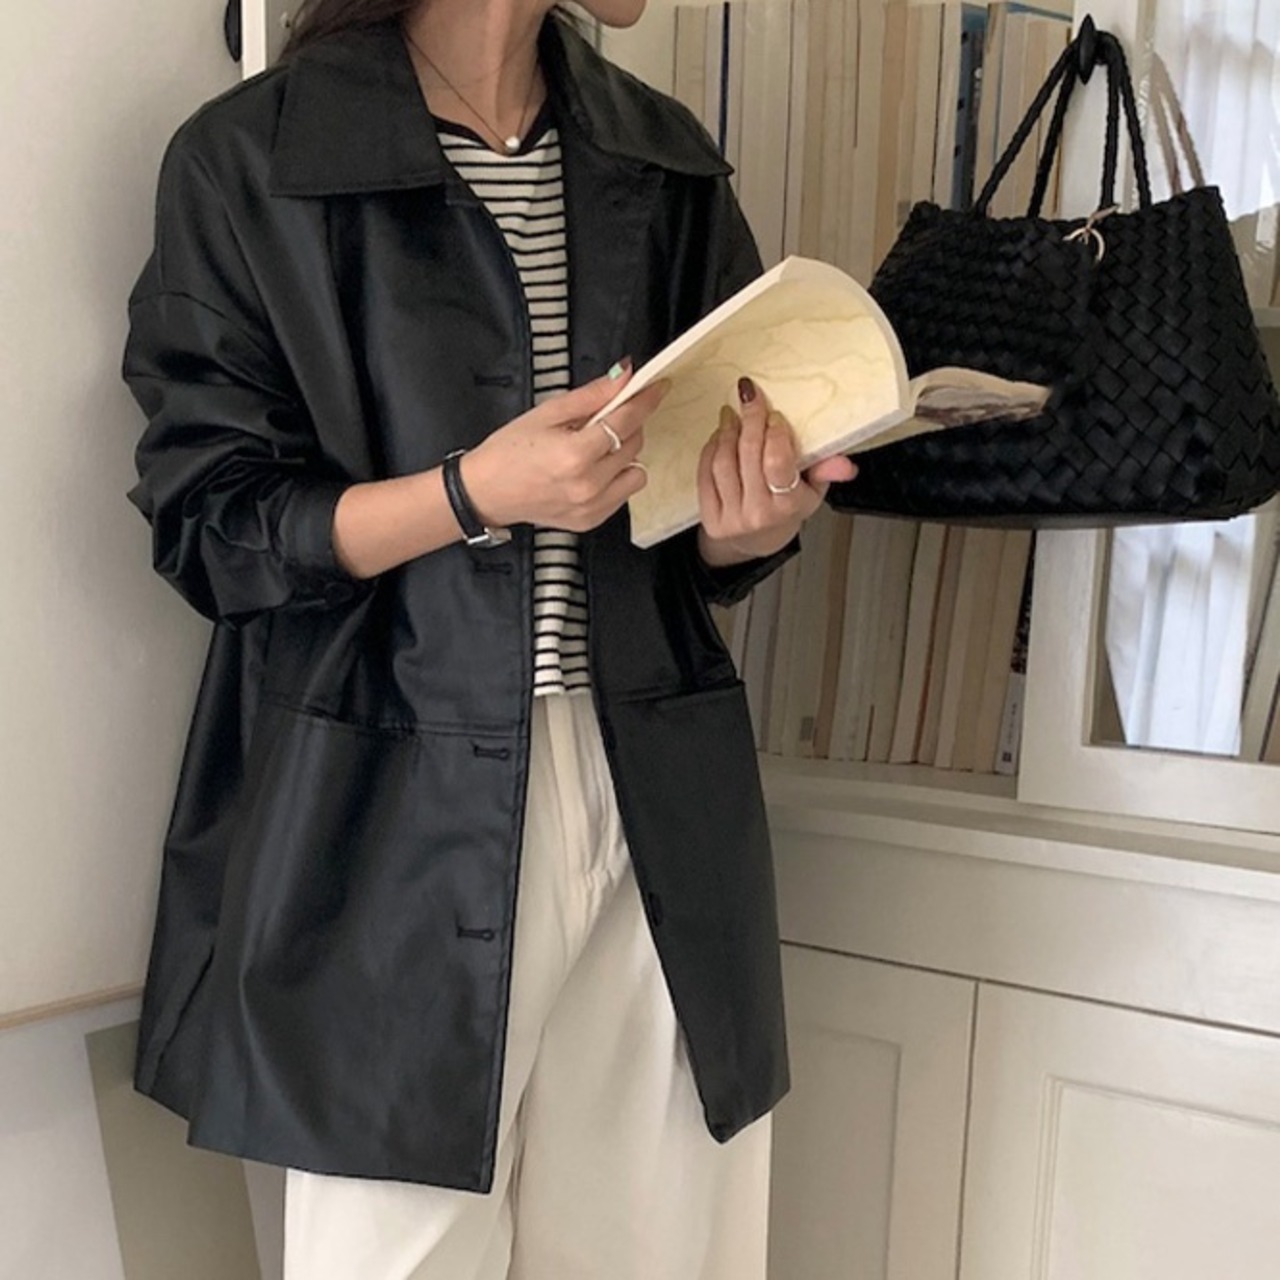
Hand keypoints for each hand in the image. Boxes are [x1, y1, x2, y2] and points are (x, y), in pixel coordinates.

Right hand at [463, 363, 666, 531]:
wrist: (487, 492)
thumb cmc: (510, 450)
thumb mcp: (547, 413)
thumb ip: (591, 396)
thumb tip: (624, 376)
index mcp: (575, 454)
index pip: (625, 421)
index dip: (645, 401)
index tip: (658, 387)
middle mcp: (589, 485)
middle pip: (633, 445)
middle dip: (627, 426)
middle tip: (605, 420)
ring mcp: (592, 508)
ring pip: (636, 473)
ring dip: (625, 456)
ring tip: (597, 449)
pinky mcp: (591, 521)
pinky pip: (623, 494)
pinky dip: (616, 478)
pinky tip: (591, 471)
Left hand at [696, 376, 856, 567]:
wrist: (755, 542)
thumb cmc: (786, 510)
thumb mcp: (812, 492)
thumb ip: (826, 473)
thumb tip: (845, 464)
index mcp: (787, 506)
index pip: (778, 463)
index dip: (774, 433)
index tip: (775, 415)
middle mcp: (757, 513)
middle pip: (749, 456)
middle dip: (750, 420)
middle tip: (750, 398)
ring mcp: (730, 517)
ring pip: (723, 462)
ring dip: (727, 432)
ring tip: (733, 415)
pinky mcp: (709, 516)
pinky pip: (705, 473)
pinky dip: (711, 449)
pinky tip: (720, 436)